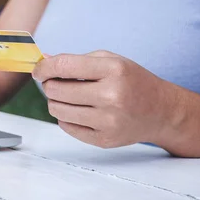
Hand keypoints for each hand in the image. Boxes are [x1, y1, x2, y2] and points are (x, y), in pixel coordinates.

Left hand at [32, 50, 176, 148]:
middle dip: (50, 85)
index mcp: (113, 70)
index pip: (64, 66)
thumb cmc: (132, 81)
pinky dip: (65, 118)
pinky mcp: (105, 139)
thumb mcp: (110, 61)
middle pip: (56, 90)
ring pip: (57, 110)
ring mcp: (109, 120)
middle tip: (57, 83)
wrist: (162, 111)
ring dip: (55, 102)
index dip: (44, 68)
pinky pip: (67, 127)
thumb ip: (76, 60)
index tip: (38, 70)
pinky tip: (78, 111)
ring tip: (68, 97)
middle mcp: (112, 96)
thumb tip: (43, 60)